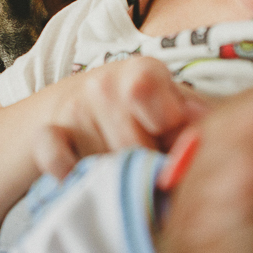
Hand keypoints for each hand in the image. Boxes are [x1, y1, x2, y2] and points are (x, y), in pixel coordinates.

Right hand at [32, 57, 207, 178]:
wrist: (87, 104)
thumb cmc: (146, 111)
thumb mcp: (177, 107)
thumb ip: (197, 121)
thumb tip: (206, 132)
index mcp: (144, 73)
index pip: (155, 105)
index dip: (166, 130)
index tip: (166, 134)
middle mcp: (103, 85)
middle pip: (131, 147)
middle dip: (143, 166)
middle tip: (145, 162)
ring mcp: (72, 110)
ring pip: (101, 163)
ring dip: (114, 179)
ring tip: (121, 170)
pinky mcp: (45, 134)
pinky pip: (53, 157)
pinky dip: (66, 172)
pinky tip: (82, 179)